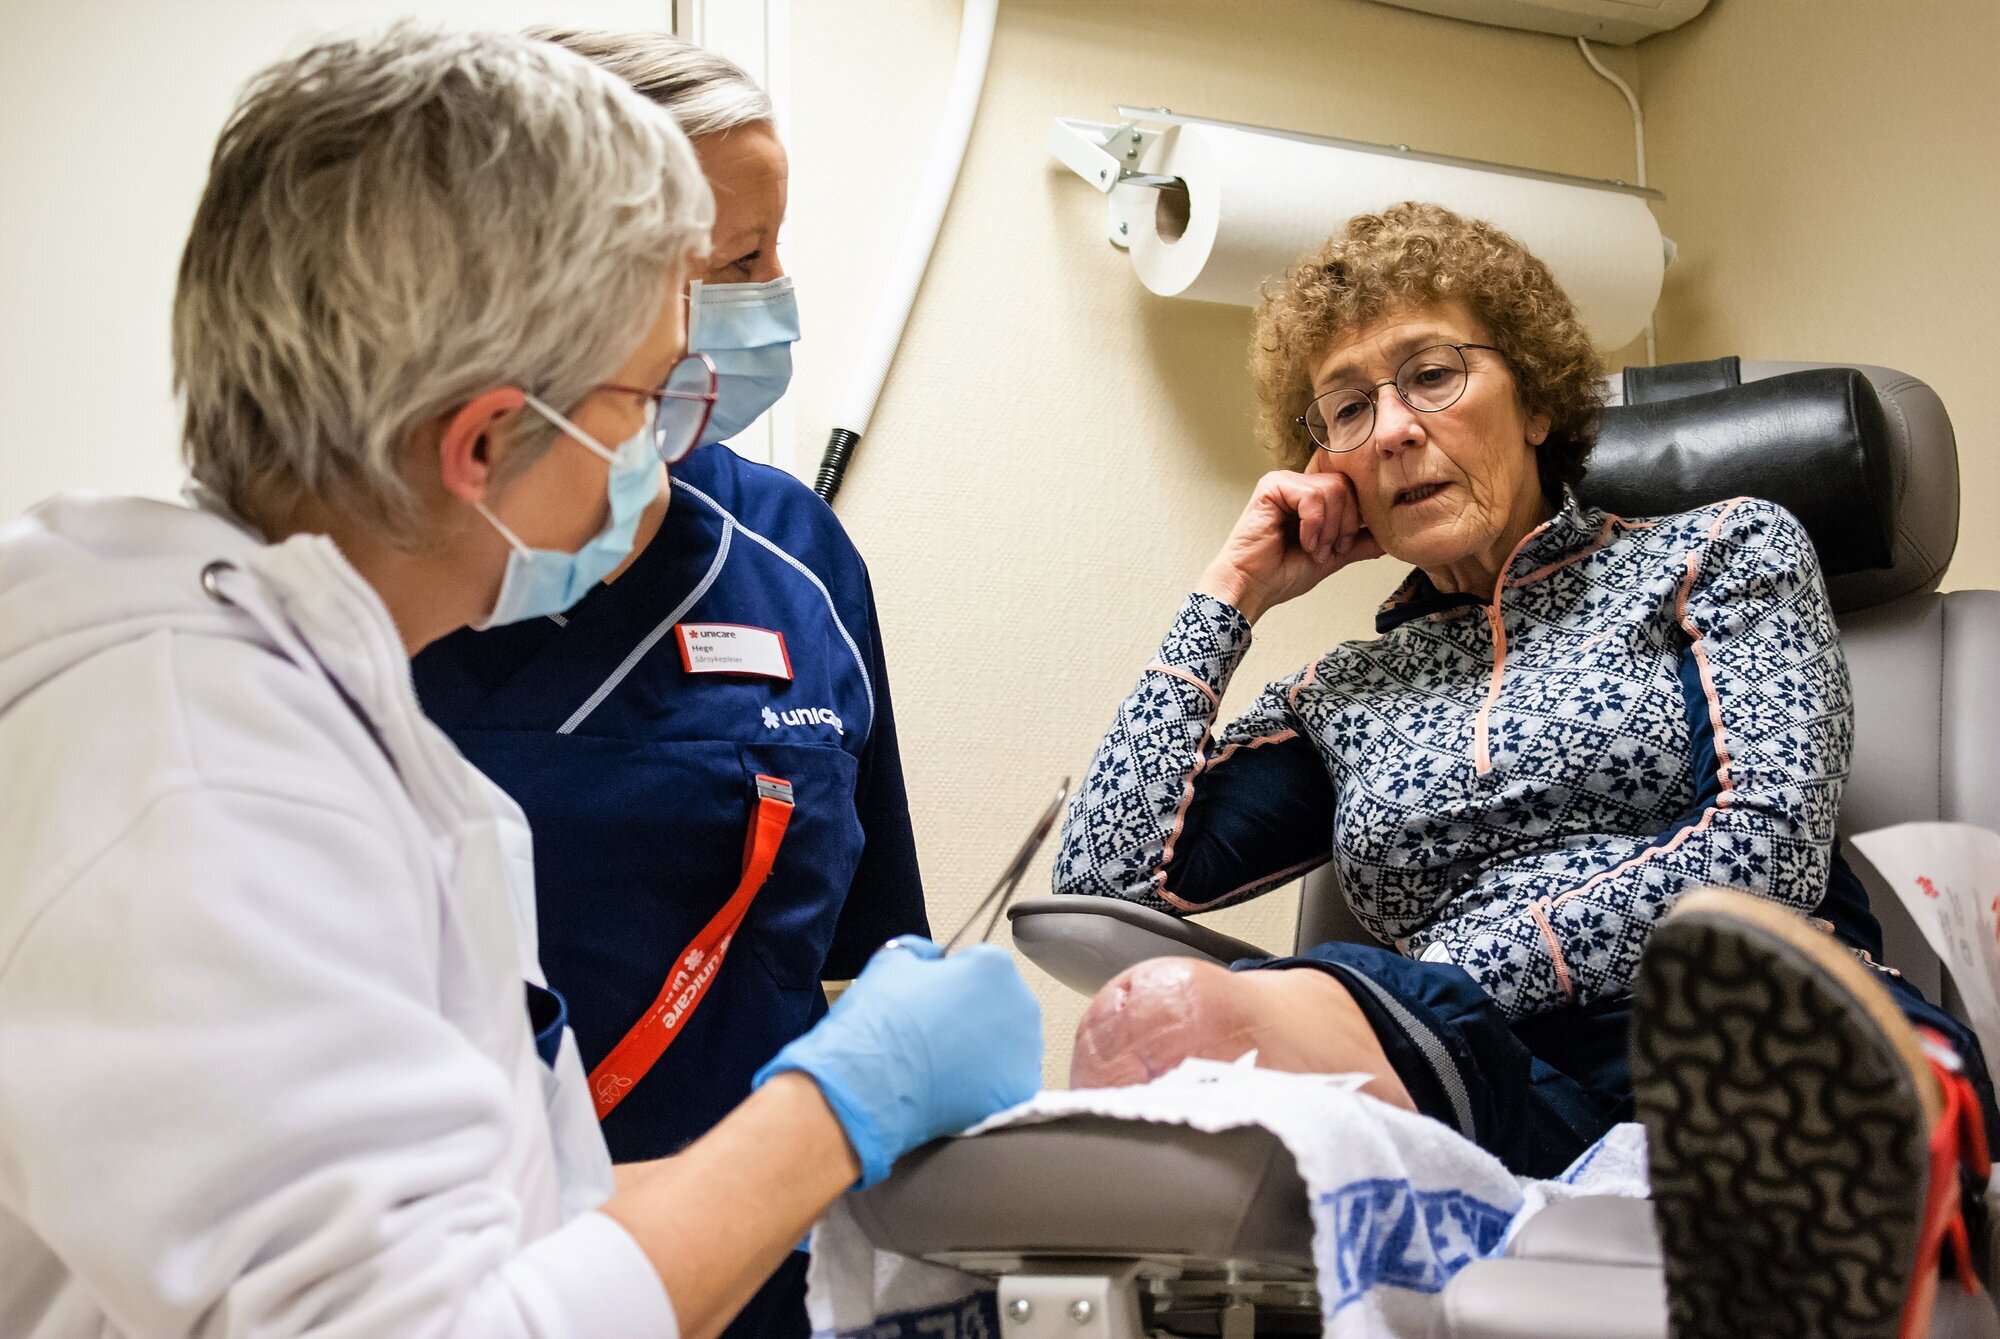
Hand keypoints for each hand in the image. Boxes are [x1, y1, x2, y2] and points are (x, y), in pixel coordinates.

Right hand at [752, 938, 1041, 1185]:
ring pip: (1006, 1044)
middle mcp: (1021, 1004)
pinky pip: (1007, 1082)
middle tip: (936, 1034)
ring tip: (943, 1064)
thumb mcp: (891, 962)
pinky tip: (956, 1089)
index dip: (951, 983)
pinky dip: (986, 1086)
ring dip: (983, 1050)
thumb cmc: (880, 1022)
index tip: (932, 1000)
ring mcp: (1025, 1050)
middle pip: (999, 1005)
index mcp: (994, 966)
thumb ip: (921, 951)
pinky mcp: (1019, 1090)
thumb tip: (932, 958)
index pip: (979, 966)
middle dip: (973, 1016)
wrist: (870, 1086)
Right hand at [1195, 468, 1383, 622]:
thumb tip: (1388, 537)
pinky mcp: (1272, 486)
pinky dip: (1314, 525)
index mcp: (1311, 497)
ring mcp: (1284, 482)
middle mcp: (1298, 484)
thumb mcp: (1332, 556)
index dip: (1355, 518)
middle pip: (1346, 486)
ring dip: (1328, 528)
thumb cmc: (1281, 574)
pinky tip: (1302, 541)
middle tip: (1327, 550)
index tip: (1342, 546)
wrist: (1253, 587)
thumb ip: (1358, 543)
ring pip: (1334, 490)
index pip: (1352, 489)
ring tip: (1312, 548)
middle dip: (1344, 524)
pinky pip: (1312, 496)